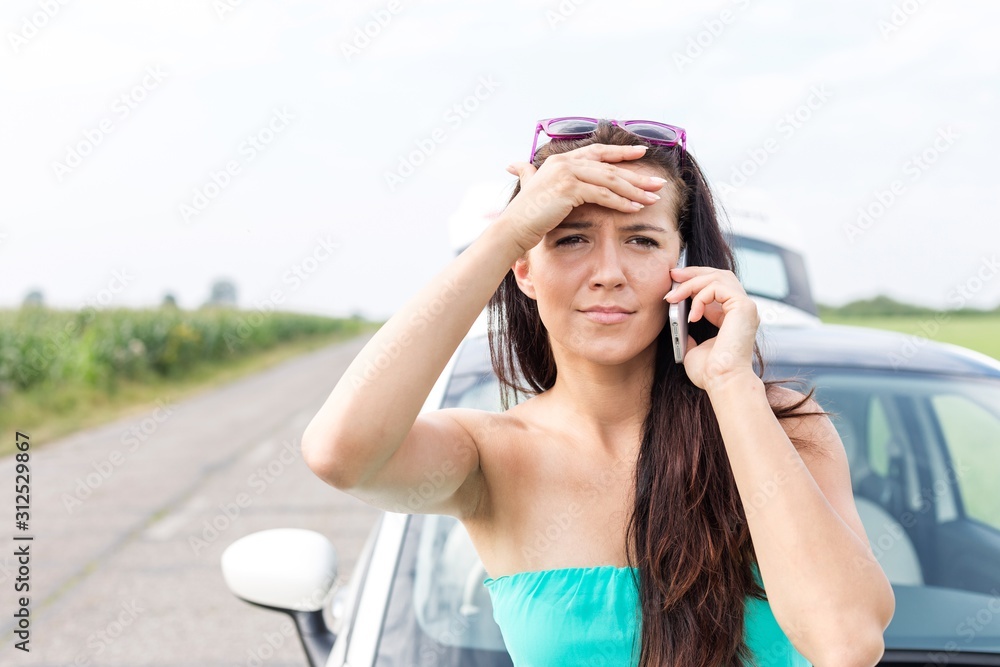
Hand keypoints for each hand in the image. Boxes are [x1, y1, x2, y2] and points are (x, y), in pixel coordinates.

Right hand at [501, 144, 666, 253]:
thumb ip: (527, 172)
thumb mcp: (529, 186)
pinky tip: (635, 208)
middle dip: (636, 175)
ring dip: (634, 190)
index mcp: (560, 160)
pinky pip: (603, 194)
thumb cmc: (524, 213)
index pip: (597, 152)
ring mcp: (567, 173)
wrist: (513, 227)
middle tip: (658, 183)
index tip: (642, 153)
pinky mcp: (570, 188)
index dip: (620, 152)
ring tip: (652, 198)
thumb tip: (516, 165)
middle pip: (609, 166)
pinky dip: (621, 201)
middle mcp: (565, 162)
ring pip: (609, 180)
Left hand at [663, 265, 760, 391]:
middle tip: (672, 274)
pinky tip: (692, 316)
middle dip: (694, 272)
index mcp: (732, 317)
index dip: (695, 280)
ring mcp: (745, 306)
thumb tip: (680, 325)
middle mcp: (742, 309)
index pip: (716, 286)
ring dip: (691, 284)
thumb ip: (690, 334)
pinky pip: (718, 287)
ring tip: (673, 297)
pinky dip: (700, 296)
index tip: (674, 281)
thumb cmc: (710, 373)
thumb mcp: (694, 348)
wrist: (722, 382)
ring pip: (718, 277)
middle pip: (720, 275)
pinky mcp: (744, 307)